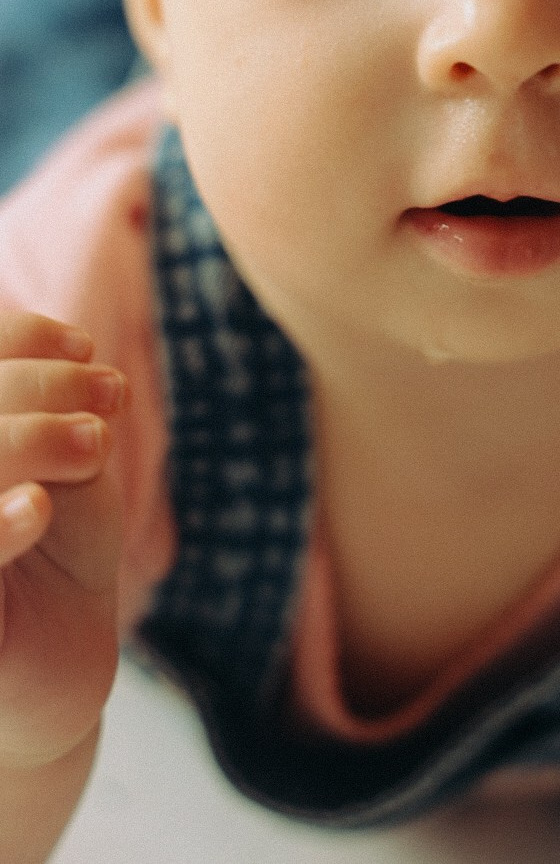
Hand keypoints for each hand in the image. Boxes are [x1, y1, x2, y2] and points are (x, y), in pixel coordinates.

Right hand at [0, 313, 126, 771]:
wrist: (55, 654)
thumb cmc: (52, 541)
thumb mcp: (58, 459)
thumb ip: (44, 408)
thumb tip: (72, 351)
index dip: (16, 339)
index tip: (85, 347)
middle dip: (38, 387)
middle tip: (110, 396)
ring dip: (27, 439)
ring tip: (93, 444)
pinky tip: (39, 506)